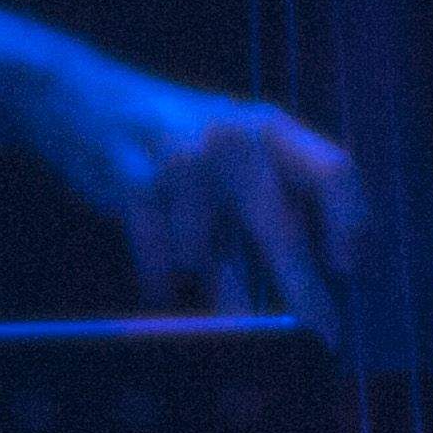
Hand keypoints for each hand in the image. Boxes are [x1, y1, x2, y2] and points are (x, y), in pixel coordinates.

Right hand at [32, 63, 360, 322]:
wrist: (82, 96)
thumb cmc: (180, 138)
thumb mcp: (242, 143)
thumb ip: (283, 191)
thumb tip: (326, 275)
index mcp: (272, 128)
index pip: (334, 172)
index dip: (351, 223)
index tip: (349, 269)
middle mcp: (232, 139)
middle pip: (281, 231)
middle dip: (303, 294)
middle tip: (321, 335)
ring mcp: (181, 161)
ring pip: (211, 262)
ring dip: (216, 296)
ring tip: (215, 304)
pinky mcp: (134, 184)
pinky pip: (162, 264)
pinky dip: (166, 288)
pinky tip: (167, 291)